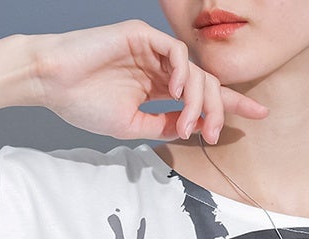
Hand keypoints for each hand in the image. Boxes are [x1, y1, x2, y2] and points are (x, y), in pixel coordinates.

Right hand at [30, 19, 268, 142]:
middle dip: (221, 107)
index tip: (256, 117)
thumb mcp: (130, 126)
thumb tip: (194, 130)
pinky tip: (178, 94)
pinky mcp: (142, 35)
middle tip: (220, 133)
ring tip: (191, 124)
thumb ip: (162, 126)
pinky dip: (183, 72)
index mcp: (156, 86)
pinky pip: (175, 50)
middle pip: (205, 83)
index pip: (200, 95)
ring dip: (199, 99)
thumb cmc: (83, 104)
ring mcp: (152, 50)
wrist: (52, 83)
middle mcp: (159, 67)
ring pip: (194, 70)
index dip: (228, 105)